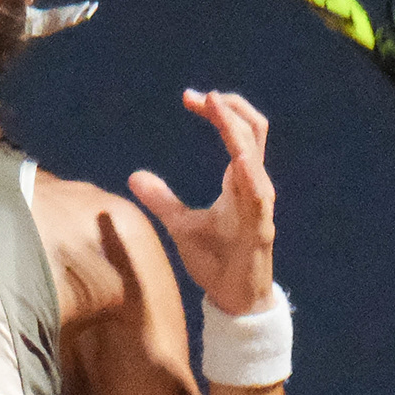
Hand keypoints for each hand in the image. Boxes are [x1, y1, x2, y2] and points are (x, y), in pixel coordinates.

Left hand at [127, 88, 275, 318]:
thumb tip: (135, 176)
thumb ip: (162, 199)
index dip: (218, 110)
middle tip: (200, 95)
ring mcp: (259, 204)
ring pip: (255, 154)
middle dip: (229, 107)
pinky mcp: (260, 227)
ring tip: (216, 105)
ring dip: (235, 128)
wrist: (234, 298)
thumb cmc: (216, 260)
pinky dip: (248, 171)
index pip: (236, 132)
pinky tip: (237, 158)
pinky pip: (258, 194)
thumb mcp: (181, 225)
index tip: (189, 98)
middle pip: (254, 130)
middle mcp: (254, 185)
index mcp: (239, 181)